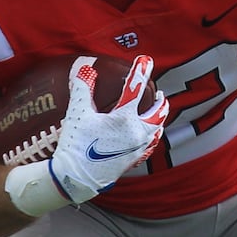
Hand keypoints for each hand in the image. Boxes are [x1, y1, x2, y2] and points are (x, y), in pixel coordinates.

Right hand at [49, 55, 169, 202]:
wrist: (76, 178)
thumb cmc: (76, 144)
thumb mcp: (77, 113)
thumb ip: (83, 89)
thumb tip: (85, 67)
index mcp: (124, 118)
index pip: (135, 88)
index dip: (141, 71)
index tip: (145, 59)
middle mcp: (137, 133)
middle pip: (158, 112)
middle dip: (161, 100)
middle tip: (160, 92)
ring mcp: (138, 148)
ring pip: (157, 130)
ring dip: (159, 119)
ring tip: (158, 112)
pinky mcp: (134, 160)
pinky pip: (150, 146)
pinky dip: (152, 137)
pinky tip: (148, 136)